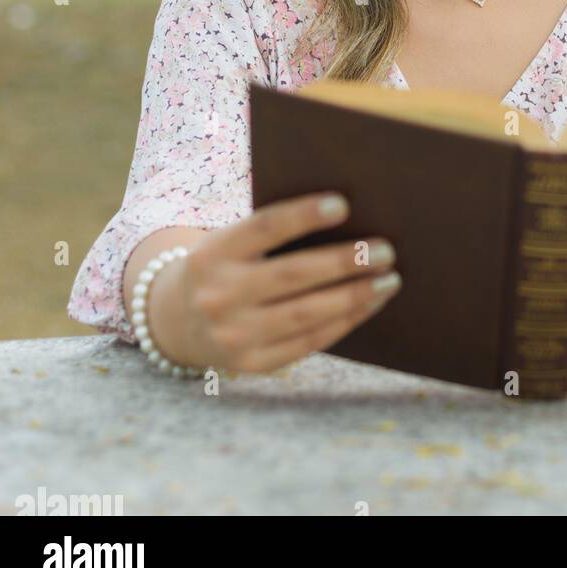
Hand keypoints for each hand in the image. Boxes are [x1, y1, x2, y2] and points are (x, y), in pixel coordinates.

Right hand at [153, 193, 400, 373]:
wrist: (177, 321)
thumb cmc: (226, 266)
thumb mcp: (231, 243)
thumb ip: (273, 234)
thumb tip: (348, 221)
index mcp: (213, 253)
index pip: (263, 228)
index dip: (303, 215)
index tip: (343, 204)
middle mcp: (219, 295)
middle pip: (292, 275)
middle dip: (345, 262)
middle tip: (385, 250)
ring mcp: (234, 334)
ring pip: (306, 313)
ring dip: (355, 296)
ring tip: (389, 280)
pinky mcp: (252, 363)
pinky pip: (308, 342)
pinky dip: (345, 322)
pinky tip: (369, 305)